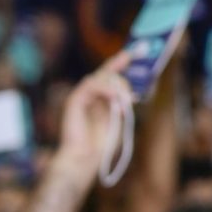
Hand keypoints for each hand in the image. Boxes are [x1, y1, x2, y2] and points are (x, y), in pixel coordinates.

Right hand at [59, 52, 131, 171]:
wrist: (84, 159)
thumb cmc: (100, 144)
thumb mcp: (117, 118)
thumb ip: (120, 102)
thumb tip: (128, 89)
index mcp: (99, 97)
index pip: (111, 75)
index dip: (122, 63)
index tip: (137, 52)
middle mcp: (89, 94)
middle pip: (105, 71)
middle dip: (120, 61)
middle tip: (136, 53)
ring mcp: (81, 96)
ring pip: (99, 77)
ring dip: (116, 84)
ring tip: (128, 96)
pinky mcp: (74, 100)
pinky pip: (90, 86)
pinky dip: (105, 90)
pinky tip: (117, 98)